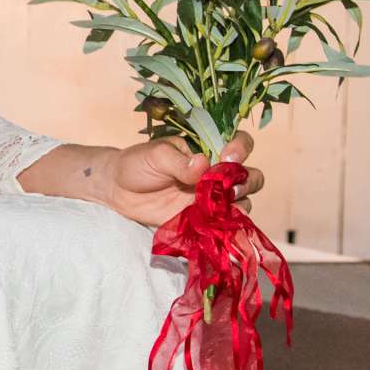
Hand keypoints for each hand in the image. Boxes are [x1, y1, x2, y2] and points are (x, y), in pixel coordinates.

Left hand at [101, 131, 264, 228]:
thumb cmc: (138, 164)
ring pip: (244, 201)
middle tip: (229, 186)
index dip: (241, 149)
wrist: (118, 190)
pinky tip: (217, 224)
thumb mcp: (156, 155)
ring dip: (239, 203)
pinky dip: (226, 224)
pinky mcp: (204, 219)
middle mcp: (217, 174)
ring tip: (221, 206)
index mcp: (209, 150)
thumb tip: (202, 164)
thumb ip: (180, 161)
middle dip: (246, 180)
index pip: (239, 144)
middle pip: (250, 176)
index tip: (228, 156)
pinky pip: (224, 223)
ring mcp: (213, 198)